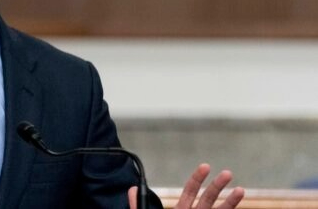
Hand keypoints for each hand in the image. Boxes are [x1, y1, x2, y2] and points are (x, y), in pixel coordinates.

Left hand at [128, 163, 244, 208]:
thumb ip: (140, 206)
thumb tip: (131, 189)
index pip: (191, 191)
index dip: (197, 178)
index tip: (206, 166)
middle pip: (208, 198)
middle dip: (217, 186)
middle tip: (228, 173)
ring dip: (231, 202)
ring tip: (241, 190)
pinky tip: (240, 207)